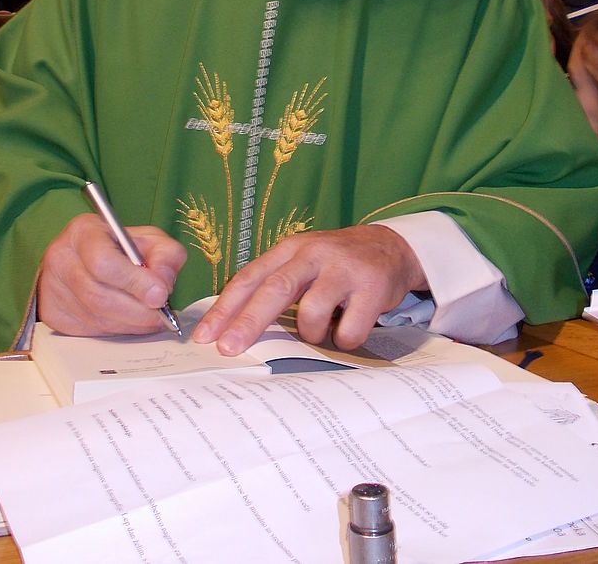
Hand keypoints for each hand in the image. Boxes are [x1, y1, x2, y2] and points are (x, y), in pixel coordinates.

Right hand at [37, 213, 186, 335]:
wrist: (88, 258)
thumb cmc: (121, 248)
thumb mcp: (149, 239)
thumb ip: (166, 255)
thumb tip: (163, 284)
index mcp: (83, 232)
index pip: (104, 263)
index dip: (135, 282)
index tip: (161, 295)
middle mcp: (61, 258)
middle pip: (99, 296)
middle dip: (137, 311)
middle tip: (161, 314)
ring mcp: (51, 288)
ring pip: (95, 318)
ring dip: (130, 324)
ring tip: (151, 319)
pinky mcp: (52, 313)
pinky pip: (88, 331)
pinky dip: (116, 331)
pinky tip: (130, 322)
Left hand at [193, 225, 425, 354]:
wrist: (392, 247)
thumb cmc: (337, 263)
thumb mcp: (303, 261)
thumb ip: (274, 283)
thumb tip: (233, 325)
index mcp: (291, 249)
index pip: (250, 277)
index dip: (225, 307)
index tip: (205, 335)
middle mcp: (314, 254)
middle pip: (275, 290)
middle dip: (248, 323)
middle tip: (228, 350)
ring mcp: (344, 270)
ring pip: (312, 314)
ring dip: (312, 333)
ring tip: (324, 328)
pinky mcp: (372, 287)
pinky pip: (348, 331)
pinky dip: (344, 339)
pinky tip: (350, 326)